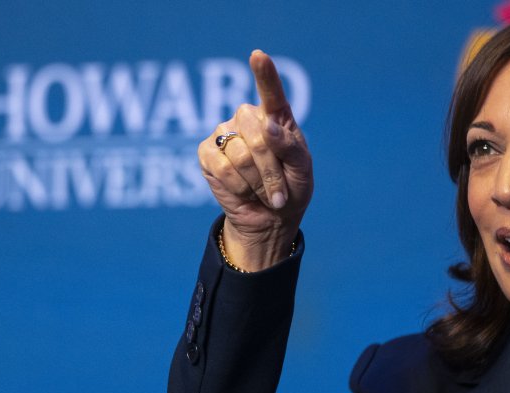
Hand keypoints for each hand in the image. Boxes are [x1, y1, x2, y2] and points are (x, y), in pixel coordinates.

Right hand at [198, 50, 312, 270]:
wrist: (270, 218)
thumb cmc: (291, 189)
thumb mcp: (302, 171)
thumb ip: (289, 147)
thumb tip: (266, 127)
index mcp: (277, 118)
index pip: (271, 92)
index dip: (264, 74)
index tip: (258, 56)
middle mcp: (248, 119)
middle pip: (258, 135)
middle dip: (271, 170)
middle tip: (279, 193)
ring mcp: (225, 133)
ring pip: (240, 155)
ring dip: (257, 182)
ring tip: (263, 193)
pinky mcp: (207, 153)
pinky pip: (221, 167)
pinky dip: (238, 185)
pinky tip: (244, 191)